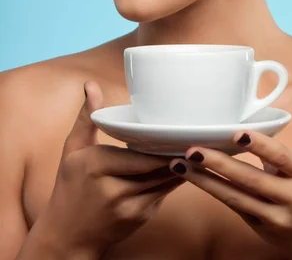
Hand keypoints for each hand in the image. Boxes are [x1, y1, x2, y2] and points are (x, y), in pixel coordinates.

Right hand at [40, 81, 183, 256]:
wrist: (66, 237)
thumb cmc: (69, 187)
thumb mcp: (73, 150)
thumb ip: (87, 117)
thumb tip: (91, 85)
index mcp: (96, 167)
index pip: (138, 155)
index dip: (161, 147)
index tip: (177, 132)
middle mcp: (113, 190)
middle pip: (155, 168)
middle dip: (175, 153)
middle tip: (194, 135)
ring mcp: (128, 208)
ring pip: (163, 181)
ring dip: (180, 166)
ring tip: (194, 147)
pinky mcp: (139, 218)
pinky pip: (162, 194)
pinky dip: (172, 179)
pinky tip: (182, 165)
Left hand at [169, 131, 291, 259]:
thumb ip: (277, 153)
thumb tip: (240, 131)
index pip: (281, 156)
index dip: (259, 145)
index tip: (236, 134)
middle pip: (251, 178)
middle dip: (218, 163)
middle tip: (193, 150)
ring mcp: (276, 215)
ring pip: (236, 196)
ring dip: (205, 179)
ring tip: (180, 164)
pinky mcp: (261, 227)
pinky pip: (233, 206)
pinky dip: (213, 190)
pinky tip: (194, 178)